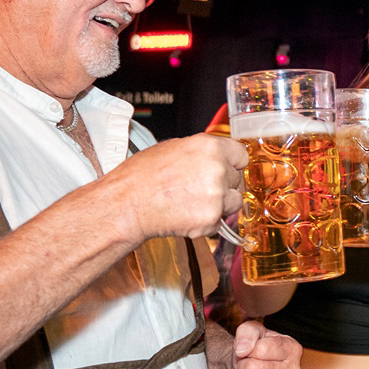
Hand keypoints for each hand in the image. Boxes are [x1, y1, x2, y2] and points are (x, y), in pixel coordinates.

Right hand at [104, 134, 246, 242]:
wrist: (127, 204)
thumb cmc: (142, 176)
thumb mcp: (174, 148)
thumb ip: (202, 152)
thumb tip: (217, 157)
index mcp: (209, 146)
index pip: (241, 155)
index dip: (232, 164)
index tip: (228, 169)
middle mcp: (218, 169)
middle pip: (238, 179)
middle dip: (224, 185)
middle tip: (200, 188)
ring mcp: (217, 195)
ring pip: (234, 201)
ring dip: (220, 204)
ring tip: (193, 202)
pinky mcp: (211, 218)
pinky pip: (220, 221)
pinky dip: (208, 221)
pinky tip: (187, 213)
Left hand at [228, 320, 301, 368]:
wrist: (250, 368)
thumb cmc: (253, 348)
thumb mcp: (250, 331)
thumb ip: (247, 332)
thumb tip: (242, 350)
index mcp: (293, 348)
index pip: (261, 350)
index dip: (248, 349)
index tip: (251, 350)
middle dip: (243, 366)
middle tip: (247, 364)